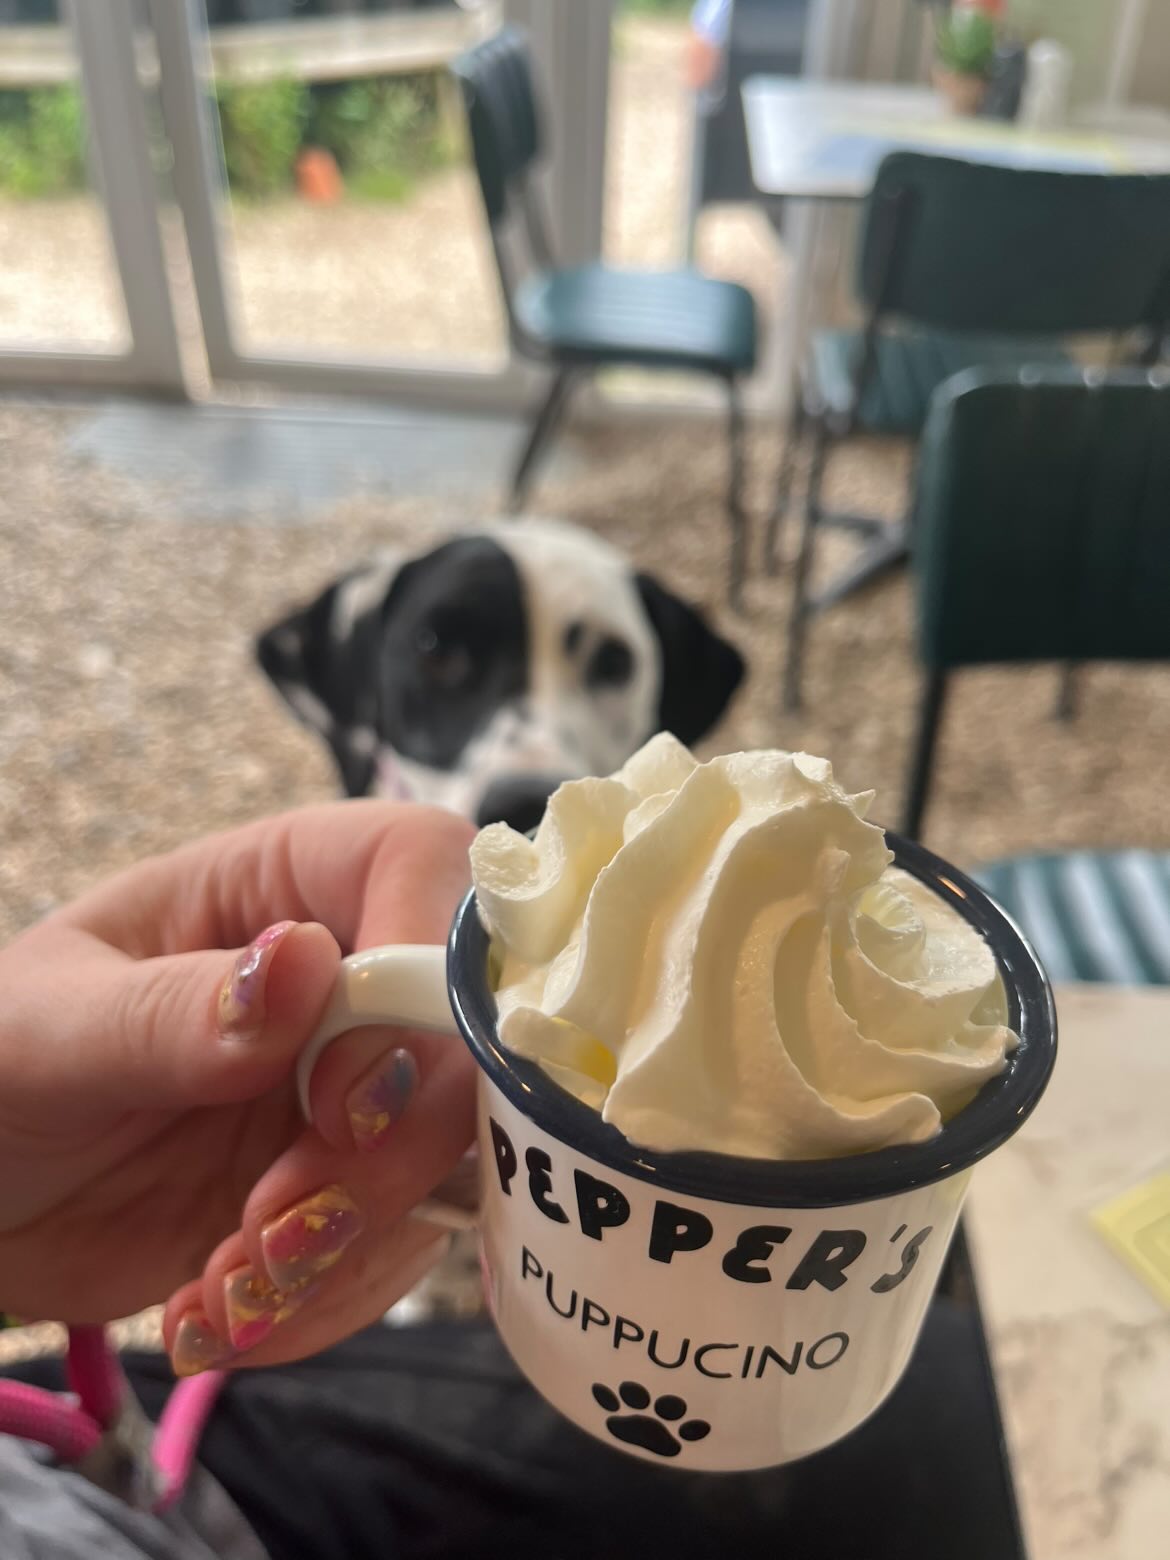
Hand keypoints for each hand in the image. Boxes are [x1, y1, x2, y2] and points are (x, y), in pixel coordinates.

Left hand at [0, 801, 476, 1373]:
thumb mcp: (50, 1032)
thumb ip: (171, 1011)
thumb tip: (305, 964)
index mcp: (284, 882)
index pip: (421, 869)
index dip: (423, 978)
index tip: (339, 1100)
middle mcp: (350, 975)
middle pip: (466, 1035)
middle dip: (387, 1159)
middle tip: (275, 1228)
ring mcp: (364, 1083)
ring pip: (452, 1156)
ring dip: (349, 1248)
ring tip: (222, 1289)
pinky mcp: (359, 1185)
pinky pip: (403, 1246)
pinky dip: (321, 1302)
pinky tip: (216, 1312)